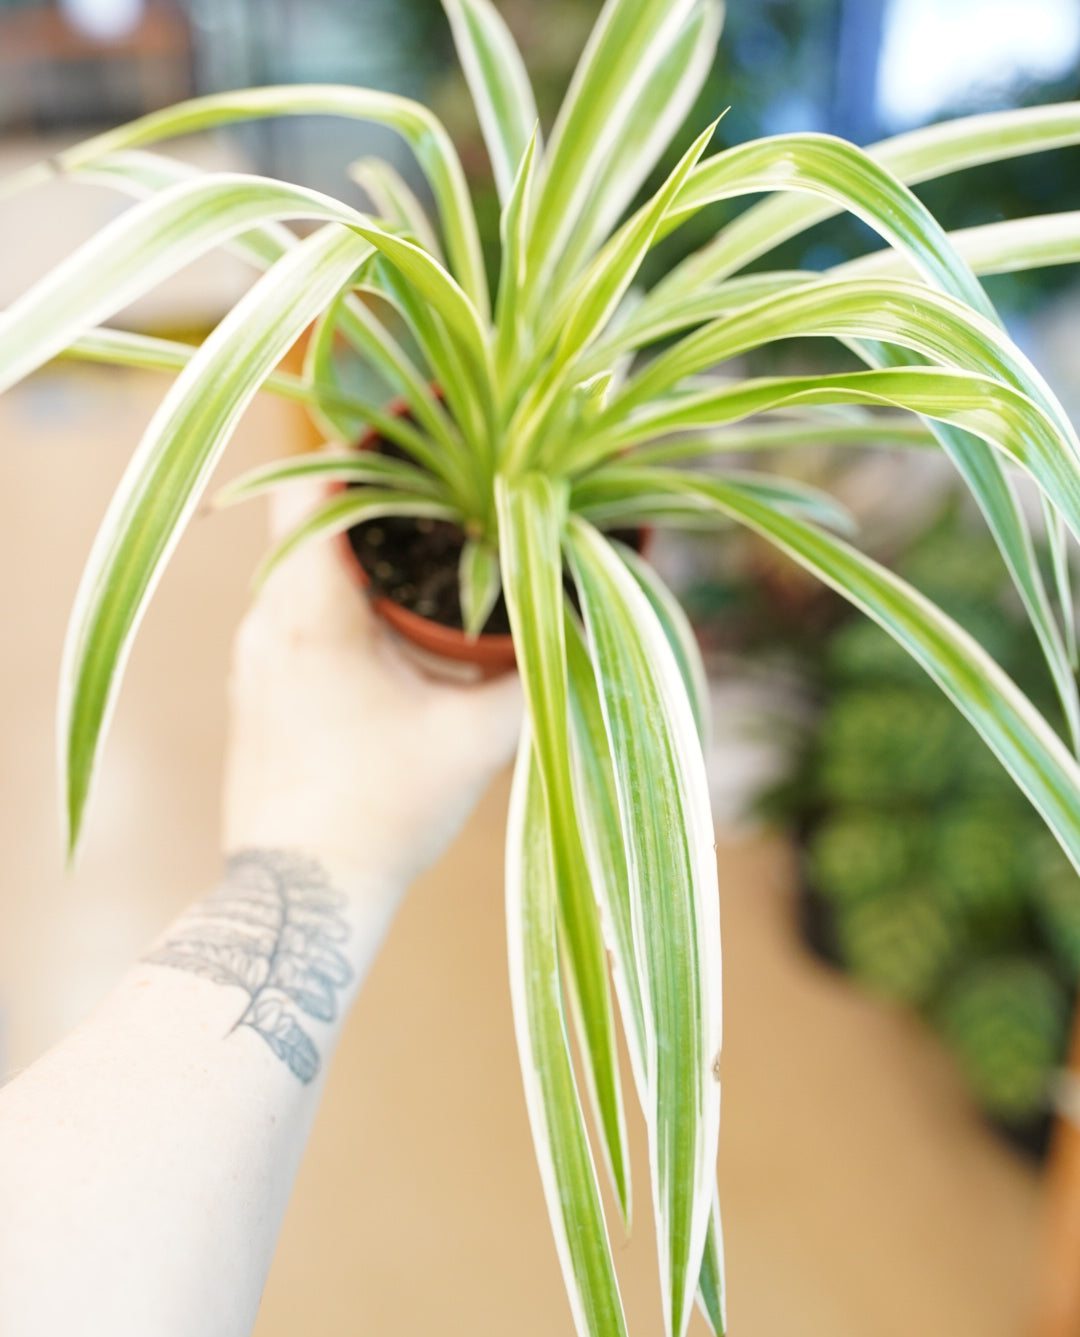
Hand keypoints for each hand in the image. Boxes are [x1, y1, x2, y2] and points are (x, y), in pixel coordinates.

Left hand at [222, 479, 521, 893]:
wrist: (302, 896)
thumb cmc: (382, 812)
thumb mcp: (475, 739)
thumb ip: (536, 676)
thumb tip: (588, 627)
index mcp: (312, 611)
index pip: (316, 485)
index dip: (368, 449)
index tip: (426, 441)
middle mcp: (269, 621)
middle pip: (310, 518)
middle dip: (378, 499)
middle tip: (446, 495)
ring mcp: (255, 657)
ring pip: (302, 568)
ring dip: (359, 554)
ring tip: (429, 555)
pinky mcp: (259, 691)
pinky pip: (295, 614)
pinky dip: (341, 601)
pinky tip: (392, 630)